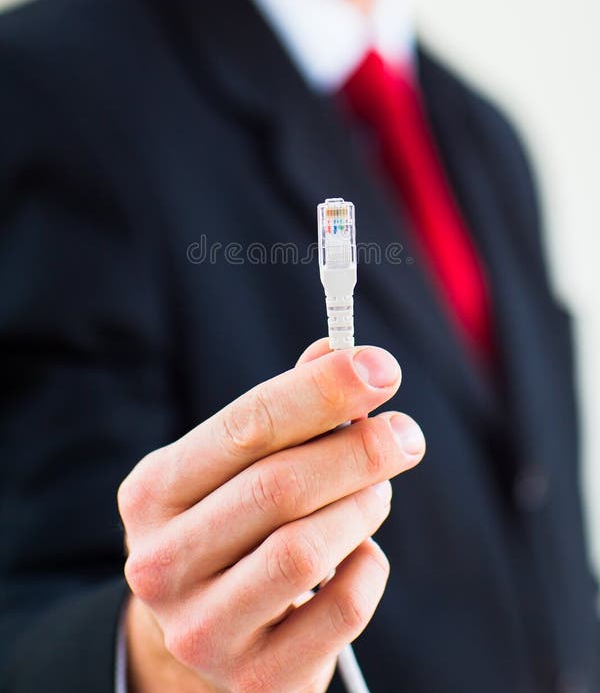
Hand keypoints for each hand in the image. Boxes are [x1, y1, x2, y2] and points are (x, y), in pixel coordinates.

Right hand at [118, 339, 425, 692]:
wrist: (203, 634)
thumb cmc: (230, 527)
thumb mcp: (234, 467)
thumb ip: (283, 410)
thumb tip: (339, 351)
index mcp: (154, 492)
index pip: (245, 425)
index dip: (320, 390)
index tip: (380, 367)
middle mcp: (162, 562)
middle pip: (278, 486)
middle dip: (358, 449)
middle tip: (405, 434)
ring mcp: (202, 627)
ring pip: (306, 549)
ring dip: (362, 506)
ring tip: (378, 490)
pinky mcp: (254, 677)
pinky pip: (340, 609)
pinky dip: (368, 567)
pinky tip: (361, 552)